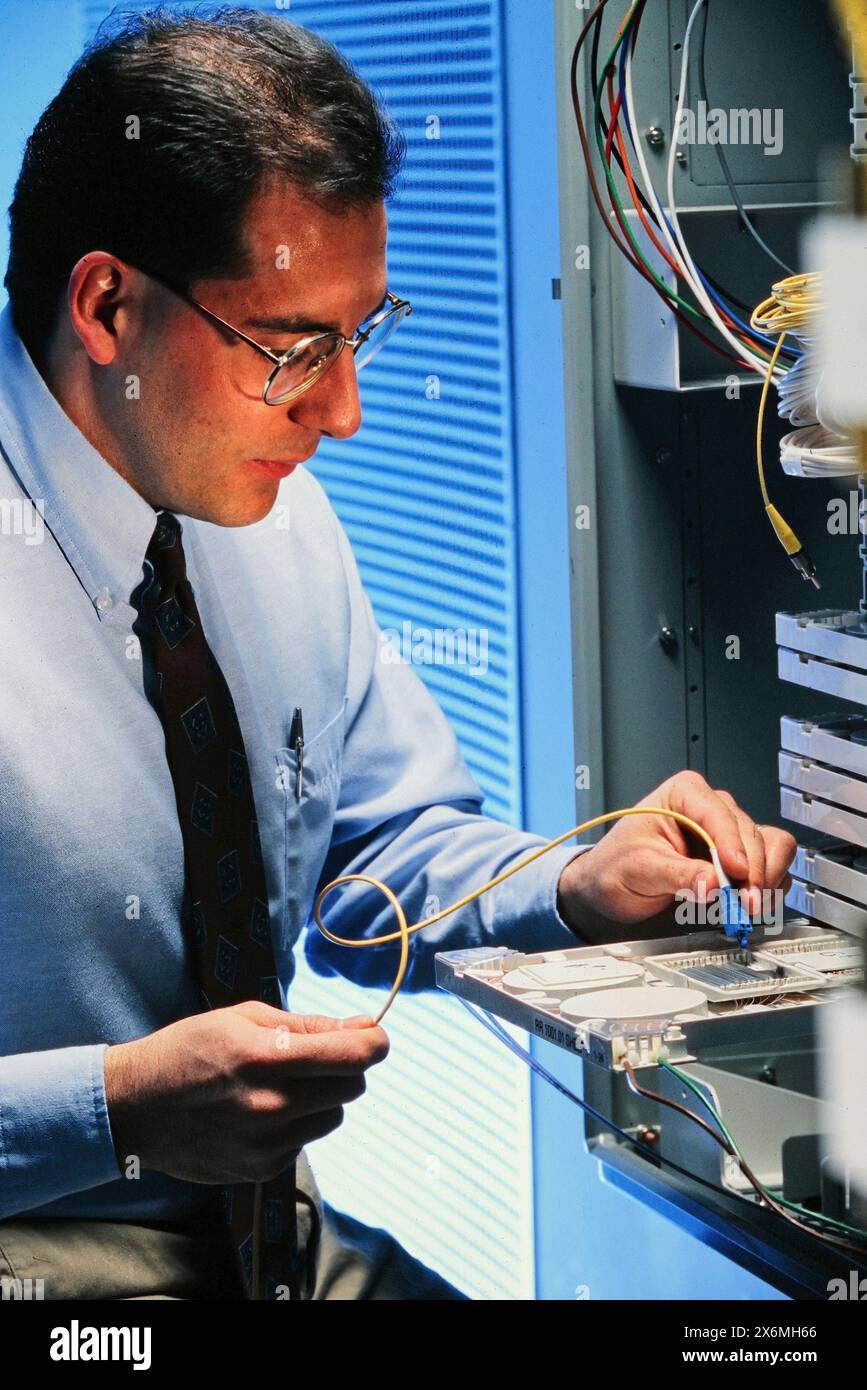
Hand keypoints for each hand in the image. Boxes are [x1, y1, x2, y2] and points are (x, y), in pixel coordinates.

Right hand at [104, 1002, 388, 1184]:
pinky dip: (295, 1125)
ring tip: (281, 1085)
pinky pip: (304, 1142)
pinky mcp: (260, 1169)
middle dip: (345, 1067)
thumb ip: (305, 1025)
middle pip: (352, 1087)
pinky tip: (259, 1113)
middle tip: (316, 1057)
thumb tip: (358, 1027)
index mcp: (267, 1058)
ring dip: (321, 1098)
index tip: (372, 1036)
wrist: (134, 1107)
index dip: (373, 1043)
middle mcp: (271, 1105)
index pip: (353, 1057)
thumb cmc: (188, 1050)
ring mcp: (266, 1143)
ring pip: (332, 1117)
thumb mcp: (241, 1018)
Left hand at [557, 770, 795, 931]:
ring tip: (750, 906)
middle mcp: (712, 810)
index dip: (732, 844)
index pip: (719, 814)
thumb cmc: (616, 867)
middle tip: (744, 904)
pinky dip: (769, 888)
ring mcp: (729, 835)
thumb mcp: (638, 869)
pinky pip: (772, 867)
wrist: (611, 889)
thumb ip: (676, 875)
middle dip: (752, 871)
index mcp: (684, 794)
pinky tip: (750, 905)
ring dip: (767, 878)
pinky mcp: (739, 860)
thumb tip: (712, 882)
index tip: (737, 873)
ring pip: (771, 846)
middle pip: (751, 833)